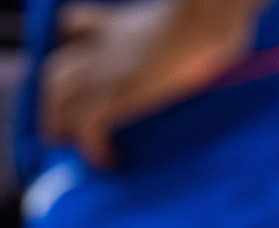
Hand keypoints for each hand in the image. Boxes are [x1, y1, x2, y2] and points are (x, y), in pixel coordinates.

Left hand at [40, 0, 261, 167]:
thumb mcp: (189, 16)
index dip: (70, 50)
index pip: (72, 24)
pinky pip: (85, 130)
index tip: (77, 69)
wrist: (209, 13)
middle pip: (53, 72)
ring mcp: (102, 71)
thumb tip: (225, 36)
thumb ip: (187, 28)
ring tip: (81, 148)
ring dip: (63, 128)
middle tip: (68, 127)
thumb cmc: (214, 12)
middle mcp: (100, 46)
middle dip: (53, 101)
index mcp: (116, 23)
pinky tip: (112, 162)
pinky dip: (93, 150)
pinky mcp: (112, 96)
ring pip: (56, 103)